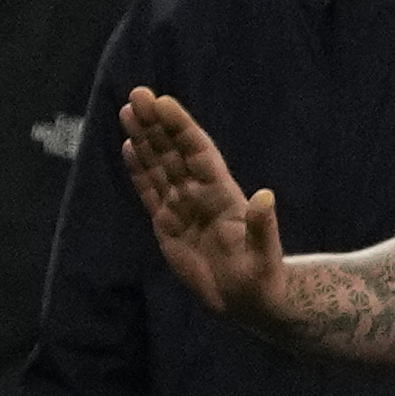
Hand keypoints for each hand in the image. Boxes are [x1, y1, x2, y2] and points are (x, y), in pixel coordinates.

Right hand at [120, 86, 289, 321]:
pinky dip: (139, 170)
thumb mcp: (265, 258)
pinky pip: (150, 191)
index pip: (198, 154)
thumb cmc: (262, 281)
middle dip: (157, 123)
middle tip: (138, 92)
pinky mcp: (168, 225)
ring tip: (128, 109)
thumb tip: (266, 197)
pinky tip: (129, 147)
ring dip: (145, 139)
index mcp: (223, 196)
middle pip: (174, 152)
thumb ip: (263, 228)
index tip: (164, 102)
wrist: (249, 302)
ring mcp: (183, 208)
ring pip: (160, 166)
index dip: (182, 128)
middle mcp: (201, 195)